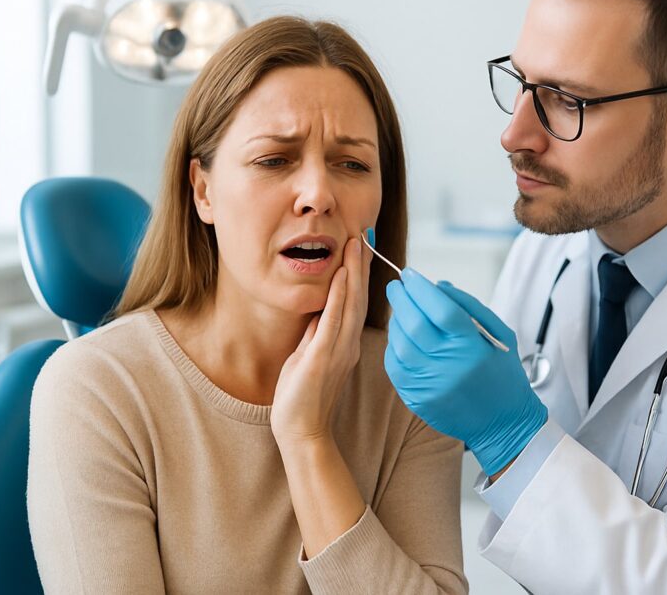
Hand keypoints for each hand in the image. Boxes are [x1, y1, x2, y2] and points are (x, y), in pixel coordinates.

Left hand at [271, 237, 372, 445]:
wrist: (301, 433)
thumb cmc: (301, 398)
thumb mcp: (308, 357)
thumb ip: (315, 334)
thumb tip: (318, 310)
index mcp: (344, 343)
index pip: (354, 301)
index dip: (358, 273)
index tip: (360, 245)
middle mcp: (348, 344)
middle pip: (359, 296)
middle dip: (361, 263)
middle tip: (364, 233)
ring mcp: (339, 350)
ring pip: (352, 303)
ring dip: (355, 271)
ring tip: (357, 242)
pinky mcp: (324, 357)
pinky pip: (334, 320)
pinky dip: (340, 295)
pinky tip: (342, 274)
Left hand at [384, 268, 546, 475]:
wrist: (503, 423)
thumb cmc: (503, 373)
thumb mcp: (499, 334)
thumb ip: (470, 306)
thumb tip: (438, 286)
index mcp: (473, 347)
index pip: (441, 309)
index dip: (422, 288)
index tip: (411, 274)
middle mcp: (450, 366)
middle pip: (415, 323)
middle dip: (401, 298)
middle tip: (396, 286)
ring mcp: (431, 385)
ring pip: (400, 344)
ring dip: (396, 321)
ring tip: (400, 310)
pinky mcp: (418, 400)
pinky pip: (395, 366)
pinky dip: (394, 346)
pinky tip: (400, 337)